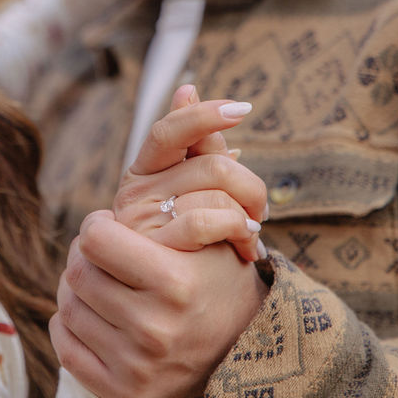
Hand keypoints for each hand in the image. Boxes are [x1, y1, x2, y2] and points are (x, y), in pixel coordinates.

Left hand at [51, 211, 267, 397]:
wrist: (242, 349)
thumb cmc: (218, 278)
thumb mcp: (215, 233)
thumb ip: (193, 190)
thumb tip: (197, 119)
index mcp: (175, 283)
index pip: (95, 239)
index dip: (97, 225)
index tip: (108, 225)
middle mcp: (155, 328)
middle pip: (78, 272)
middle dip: (84, 255)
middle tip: (102, 252)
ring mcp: (137, 365)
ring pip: (68, 306)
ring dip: (77, 287)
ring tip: (103, 279)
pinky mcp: (122, 391)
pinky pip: (65, 345)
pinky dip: (70, 324)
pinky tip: (96, 313)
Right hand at [116, 84, 267, 261]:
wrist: (170, 309)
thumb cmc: (187, 245)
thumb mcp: (191, 193)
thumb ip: (196, 149)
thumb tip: (188, 87)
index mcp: (143, 172)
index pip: (169, 130)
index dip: (203, 114)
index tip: (242, 108)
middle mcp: (135, 193)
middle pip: (210, 164)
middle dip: (249, 184)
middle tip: (262, 210)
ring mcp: (142, 223)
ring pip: (214, 192)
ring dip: (247, 213)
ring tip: (253, 234)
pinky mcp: (154, 252)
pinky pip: (206, 221)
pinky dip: (237, 229)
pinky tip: (246, 245)